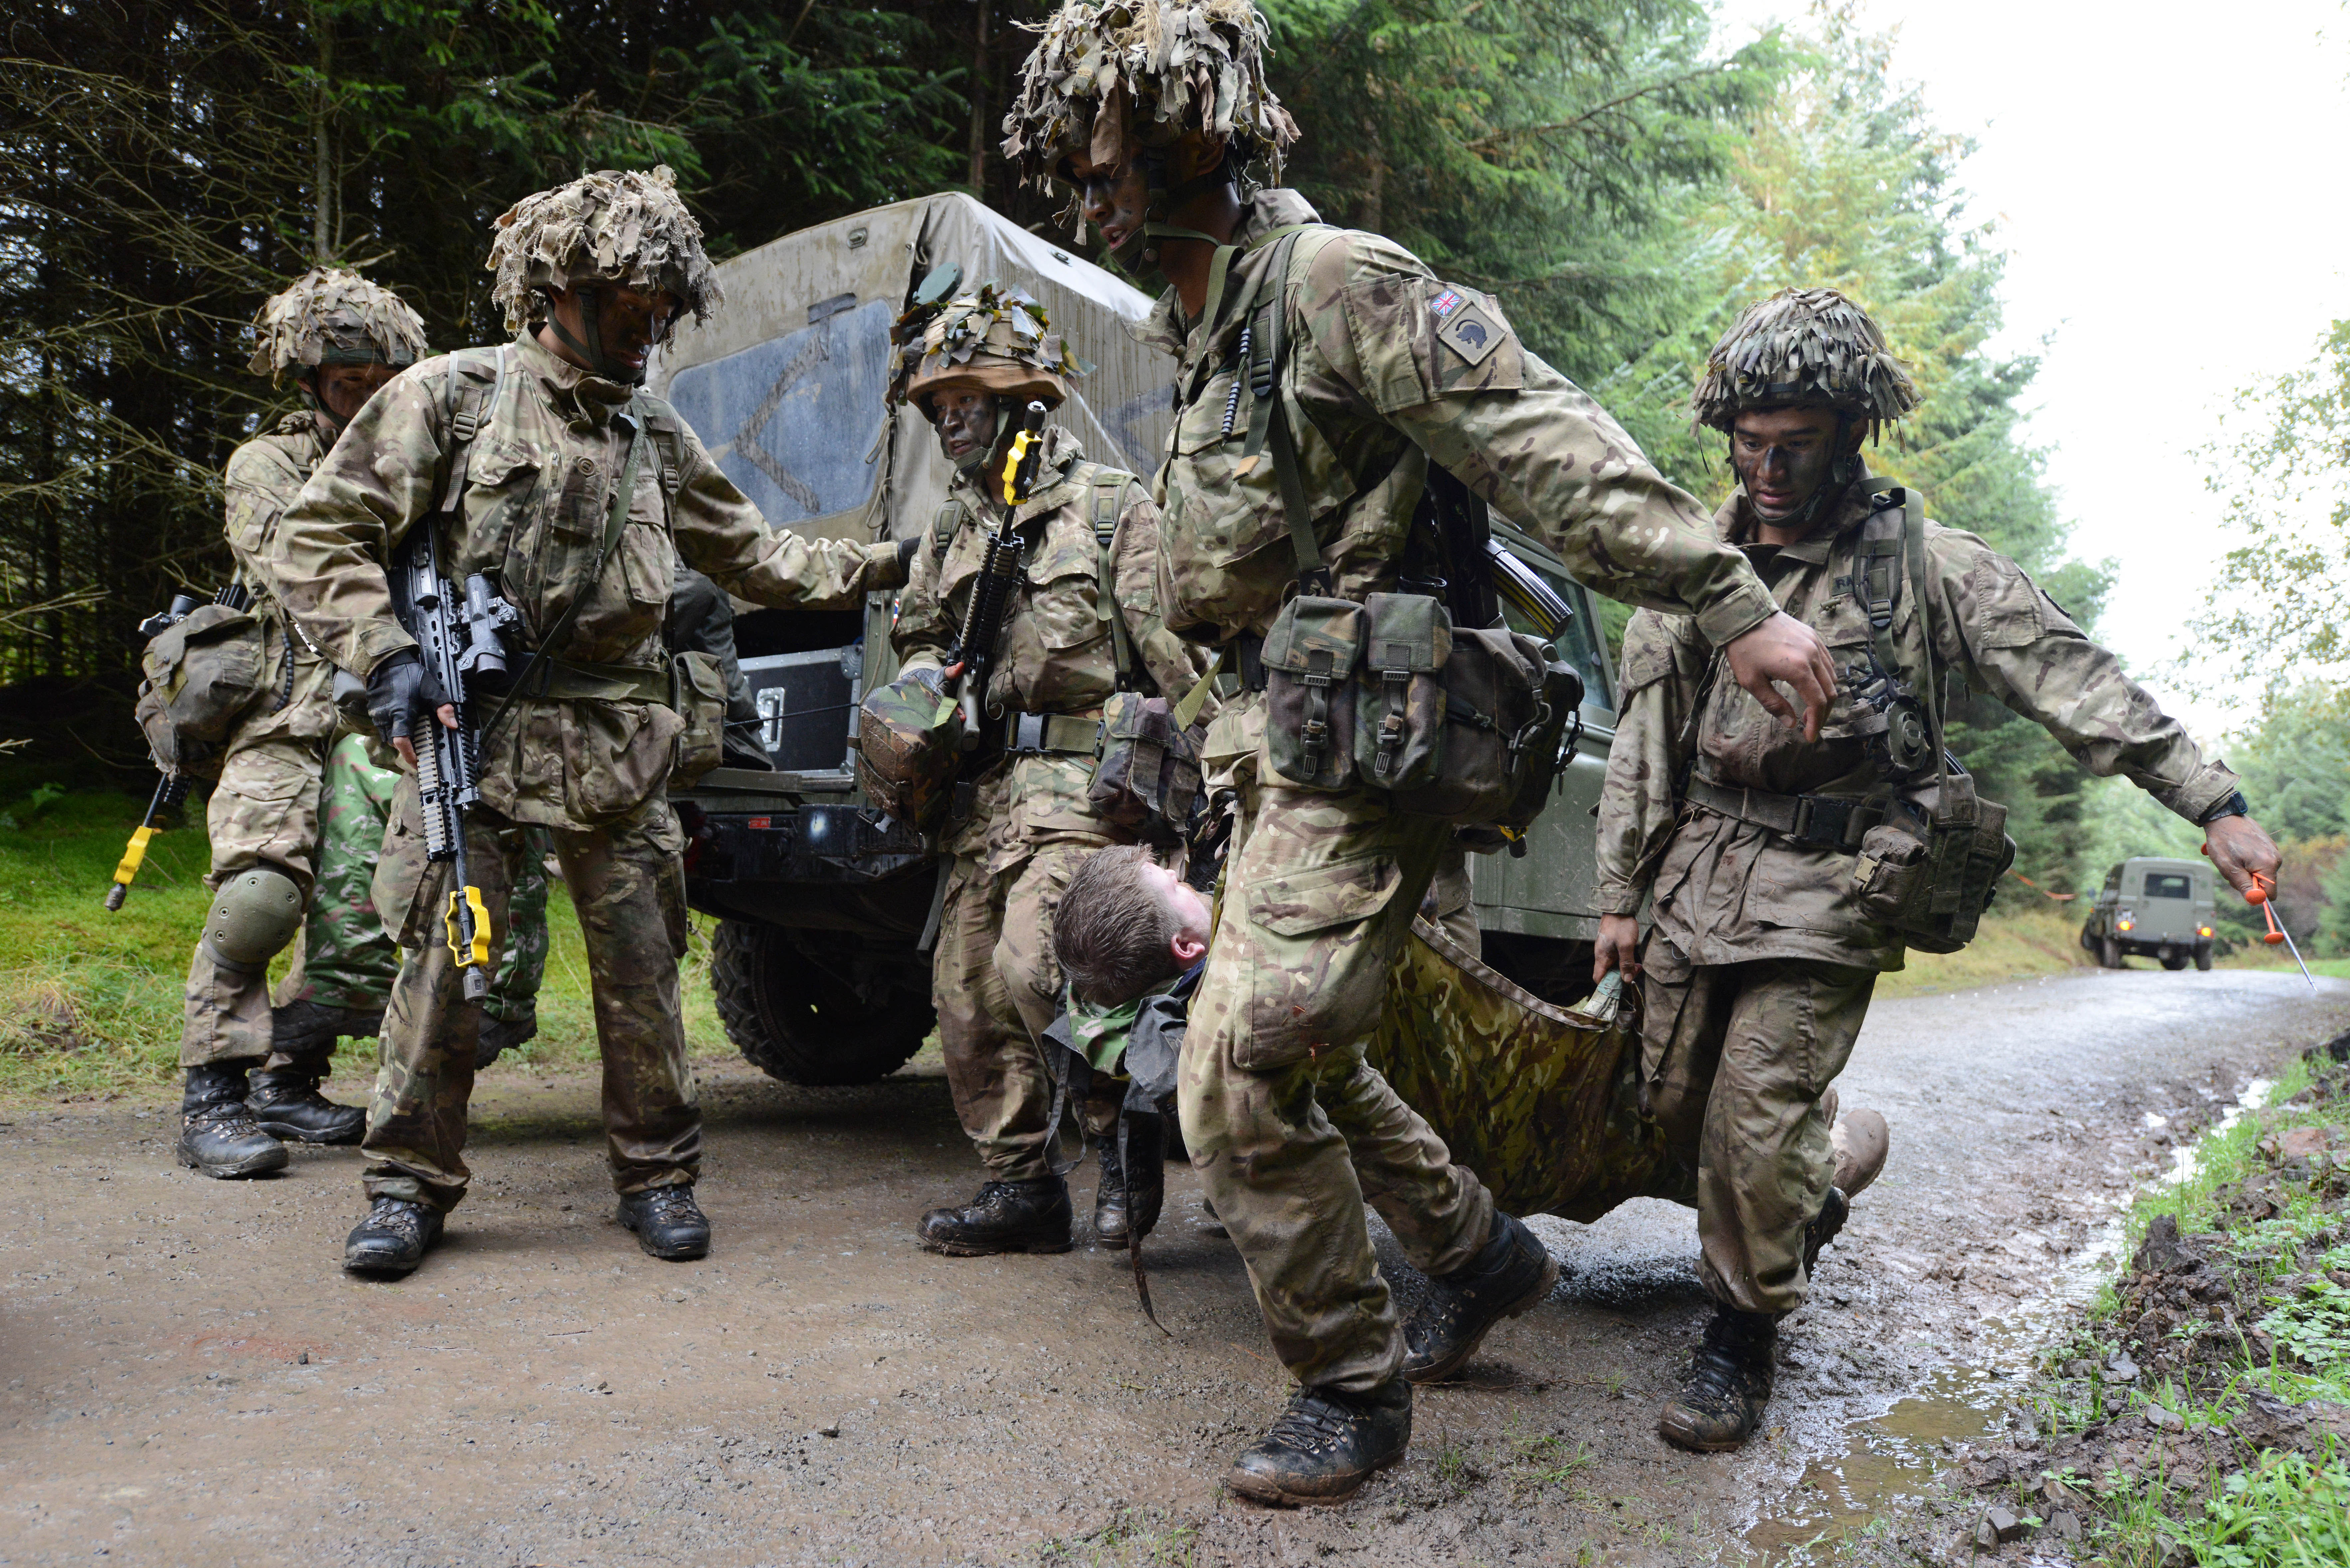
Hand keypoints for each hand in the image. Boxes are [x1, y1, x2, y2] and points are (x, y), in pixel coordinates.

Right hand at [365, 650, 456, 767]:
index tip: (417, 762)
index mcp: (401, 714)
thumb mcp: (431, 689)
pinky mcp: (373, 710)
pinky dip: (390, 729)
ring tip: (410, 737)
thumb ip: (443, 707)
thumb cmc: (408, 675)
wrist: (385, 662)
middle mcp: (386, 717)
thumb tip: (453, 725)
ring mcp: (377, 714)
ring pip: (386, 735)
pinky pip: (381, 726)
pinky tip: (401, 723)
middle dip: (405, 748)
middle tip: (418, 749)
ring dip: (397, 738)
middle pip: (394, 742)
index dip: (409, 755)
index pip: (402, 742)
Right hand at [1594, 913, 1642, 981]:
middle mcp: (1601, 955)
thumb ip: (1626, 963)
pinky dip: (1625, 961)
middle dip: (1622, 976)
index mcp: (1601, 957)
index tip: (1621, 985)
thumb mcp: (1626, 945)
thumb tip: (1627, 980)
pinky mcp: (1612, 945)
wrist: (1619, 908)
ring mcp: (1606, 949)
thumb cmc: (1621, 925)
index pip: (1598, 978)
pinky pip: (1617, 958)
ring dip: (1625, 968)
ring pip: (1614, 966)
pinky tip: (1634, 958)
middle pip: (1608, 973)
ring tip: (1638, 965)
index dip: (1607, 985)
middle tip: (1635, 971)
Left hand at [1722, 610, 1838, 740]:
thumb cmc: (1744, 649)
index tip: (1810, 736)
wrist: (1744, 615)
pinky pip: (1828, 662)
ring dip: (1825, 696)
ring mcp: (1815, 644)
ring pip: (1832, 677)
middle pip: (1830, 691)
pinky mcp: (1814, 636)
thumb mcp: (1752, 682)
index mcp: (1798, 669)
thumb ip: (1774, 704)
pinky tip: (1812, 686)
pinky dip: (1825, 679)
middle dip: (1823, 713)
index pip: (1818, 702)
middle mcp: (1813, 656)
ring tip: (1809, 708)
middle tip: (1810, 725)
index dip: (1817, 723)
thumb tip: (1791, 723)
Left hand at [2204, 814, 2281, 901]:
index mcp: (2269, 865)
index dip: (2255, 894)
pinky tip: (2237, 850)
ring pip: (2259, 873)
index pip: (2270, 893)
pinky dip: (2246, 861)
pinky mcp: (2267, 845)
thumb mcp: (2229, 868)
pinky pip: (2258, 862)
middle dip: (2246, 880)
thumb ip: (2244, 886)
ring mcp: (2273, 851)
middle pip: (2263, 883)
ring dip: (2244, 870)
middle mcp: (2276, 859)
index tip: (2240, 886)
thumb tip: (2256, 902)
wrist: (2223, 817)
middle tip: (2231, 868)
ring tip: (2232, 857)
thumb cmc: (2224, 842)